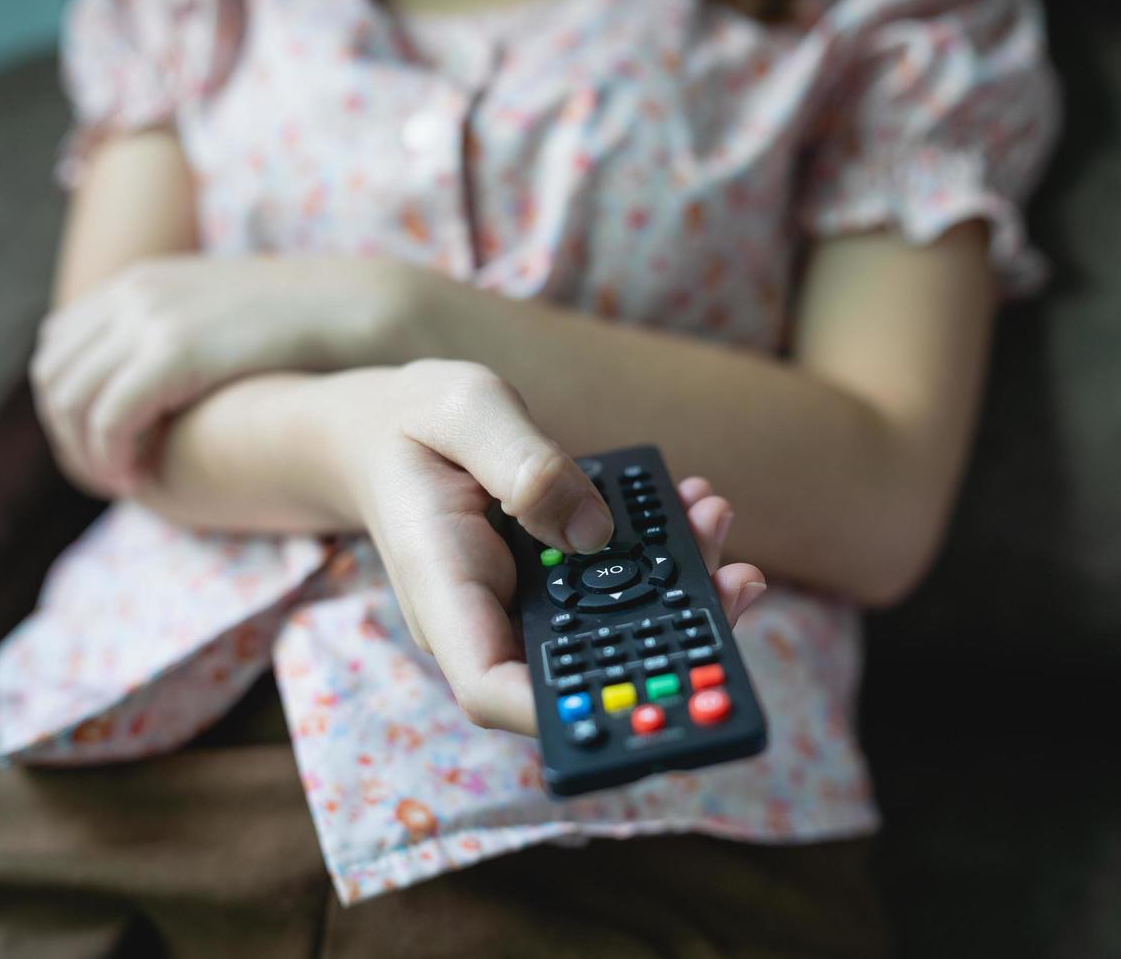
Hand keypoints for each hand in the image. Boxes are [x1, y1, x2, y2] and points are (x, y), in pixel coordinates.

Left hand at [30, 255, 405, 492]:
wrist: (358, 308)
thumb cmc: (309, 327)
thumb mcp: (227, 319)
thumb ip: (186, 338)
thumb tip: (166, 386)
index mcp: (141, 281)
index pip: (59, 345)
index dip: (64, 405)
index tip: (99, 447)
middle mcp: (134, 293)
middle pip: (55, 375)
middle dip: (68, 436)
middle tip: (106, 477)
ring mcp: (150, 318)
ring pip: (72, 400)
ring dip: (86, 452)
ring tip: (122, 482)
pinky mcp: (173, 352)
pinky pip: (109, 416)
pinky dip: (110, 455)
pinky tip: (138, 478)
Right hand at [328, 360, 767, 734]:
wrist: (385, 429)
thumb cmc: (413, 419)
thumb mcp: (464, 410)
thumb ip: (525, 464)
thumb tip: (595, 532)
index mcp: (444, 590)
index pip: (491, 686)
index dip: (562, 711)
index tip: (640, 692)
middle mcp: (485, 616)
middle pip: (574, 670)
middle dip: (664, 642)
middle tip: (736, 583)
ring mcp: (521, 604)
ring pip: (607, 631)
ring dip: (677, 588)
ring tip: (714, 518)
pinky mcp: (549, 582)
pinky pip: (611, 588)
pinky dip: (660, 555)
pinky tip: (692, 505)